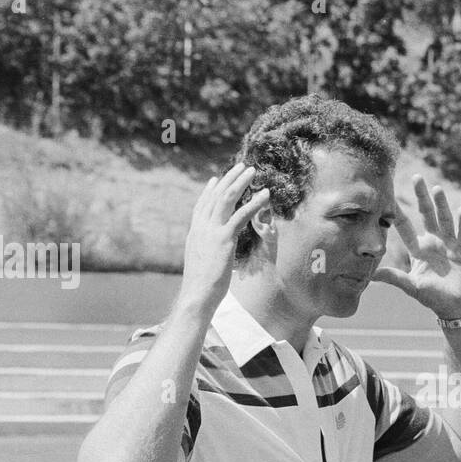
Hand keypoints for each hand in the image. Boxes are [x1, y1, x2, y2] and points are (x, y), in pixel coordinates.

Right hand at [179, 163, 265, 313]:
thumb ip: (204, 250)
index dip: (210, 191)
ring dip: (240, 182)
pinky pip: (240, 216)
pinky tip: (265, 195)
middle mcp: (201, 227)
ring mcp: (211, 231)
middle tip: (242, 166)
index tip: (217, 179)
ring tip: (253, 171)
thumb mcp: (200, 262)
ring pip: (227, 199)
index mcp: (195, 233)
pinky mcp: (223, 239)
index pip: (202, 205)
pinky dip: (254, 203)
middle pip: (215, 196)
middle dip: (229, 179)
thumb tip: (208, 249)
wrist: (196, 295)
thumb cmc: (200, 285)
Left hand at [374, 175, 460, 318]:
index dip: (398, 213)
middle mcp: (433, 243)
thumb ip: (394, 278)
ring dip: (441, 205)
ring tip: (437, 189)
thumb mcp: (412, 286)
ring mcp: (449, 246)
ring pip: (445, 221)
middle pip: (427, 215)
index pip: (406, 228)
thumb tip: (372, 275)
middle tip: (417, 177)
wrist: (456, 308)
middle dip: (422, 197)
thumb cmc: (433, 298)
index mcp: (419, 250)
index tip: (388, 196)